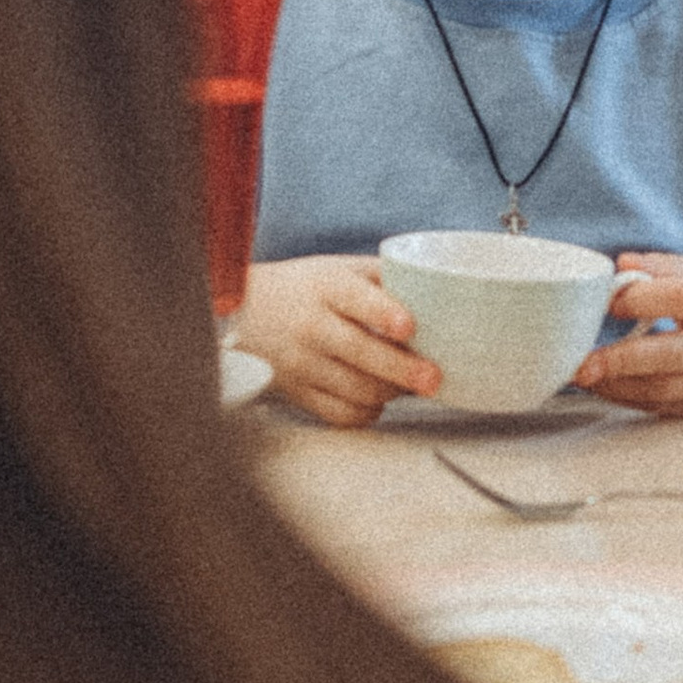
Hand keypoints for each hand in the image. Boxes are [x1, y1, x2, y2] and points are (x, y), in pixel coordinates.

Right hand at [233, 254, 439, 426]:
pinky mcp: (297, 393)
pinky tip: (378, 398)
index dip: (383, 313)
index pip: (355, 299)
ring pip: (355, 389)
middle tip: (433, 378)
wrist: (243, 313)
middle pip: (360, 352)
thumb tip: (439, 292)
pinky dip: (367, 411)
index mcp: (326, 287)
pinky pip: (340, 413)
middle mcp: (311, 325)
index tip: (408, 326)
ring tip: (413, 384)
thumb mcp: (338, 269)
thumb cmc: (304, 289)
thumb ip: (384, 277)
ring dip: (392, 391)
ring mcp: (302, 363)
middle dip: (402, 369)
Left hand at [574, 253, 682, 413]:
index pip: (682, 298)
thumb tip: (622, 264)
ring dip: (615, 384)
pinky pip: (656, 405)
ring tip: (582, 375)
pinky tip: (601, 385)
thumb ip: (662, 266)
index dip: (642, 298)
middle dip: (621, 359)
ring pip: (659, 389)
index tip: (608, 300)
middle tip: (582, 362)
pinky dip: (623, 397)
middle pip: (669, 353)